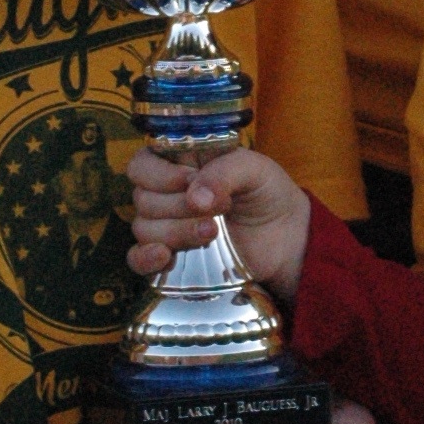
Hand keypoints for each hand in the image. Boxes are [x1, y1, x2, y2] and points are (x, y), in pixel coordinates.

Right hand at [127, 145, 312, 301]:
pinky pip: (138, 260)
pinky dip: (145, 259)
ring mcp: (167, 228)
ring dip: (176, 232)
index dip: (159, 174)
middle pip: (142, 199)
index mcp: (181, 164)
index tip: (189, 180)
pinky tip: (166, 257)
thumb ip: (225, 172)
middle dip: (178, 206)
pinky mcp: (171, 259)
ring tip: (213, 232)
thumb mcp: (256, 170)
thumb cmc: (267, 193)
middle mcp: (167, 194)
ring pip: (143, 229)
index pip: (142, 164)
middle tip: (218, 208)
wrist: (286, 239)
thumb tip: (194, 197)